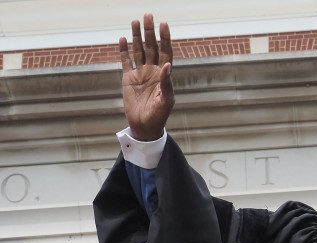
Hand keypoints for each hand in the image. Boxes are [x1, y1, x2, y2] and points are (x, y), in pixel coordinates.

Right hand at [119, 13, 174, 140]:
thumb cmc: (159, 115)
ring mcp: (140, 73)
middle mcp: (153, 70)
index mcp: (164, 75)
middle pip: (151, 46)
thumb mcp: (166, 100)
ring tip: (135, 21)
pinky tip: (122, 39)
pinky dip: (124, 50)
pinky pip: (126, 61)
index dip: (165, 38)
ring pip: (138, 50)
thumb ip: (167, 83)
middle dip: (150, 32)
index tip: (164, 25)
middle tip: (148, 15)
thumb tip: (167, 66)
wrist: (144, 126)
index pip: (166, 52)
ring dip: (137, 36)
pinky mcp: (128, 78)